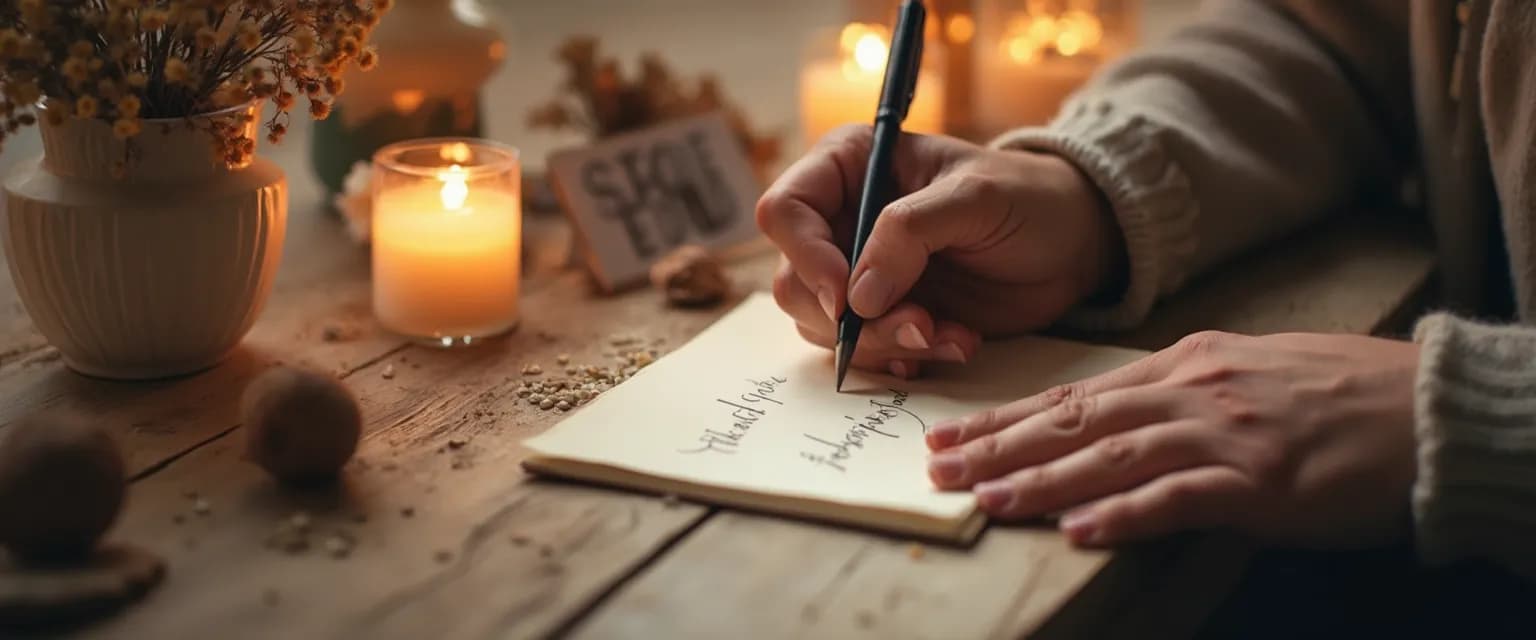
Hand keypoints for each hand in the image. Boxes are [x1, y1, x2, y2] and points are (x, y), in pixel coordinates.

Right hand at [755, 125, 1123, 378]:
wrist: (1069, 246)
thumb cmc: (1026, 199)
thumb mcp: (975, 197)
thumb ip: (909, 232)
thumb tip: (855, 296)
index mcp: (848, 167)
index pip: (784, 211)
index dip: (806, 258)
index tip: (850, 297)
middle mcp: (839, 221)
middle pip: (794, 282)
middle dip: (851, 318)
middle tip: (917, 325)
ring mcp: (858, 274)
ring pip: (823, 326)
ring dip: (885, 343)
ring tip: (946, 335)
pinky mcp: (883, 316)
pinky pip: (864, 352)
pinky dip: (904, 359)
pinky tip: (950, 346)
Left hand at [925, 331, 1419, 547]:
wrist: (1424, 407)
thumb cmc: (1336, 393)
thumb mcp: (1243, 373)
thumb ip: (1178, 392)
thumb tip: (1114, 417)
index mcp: (1183, 364)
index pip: (1072, 394)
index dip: (1005, 416)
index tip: (951, 432)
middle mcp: (1191, 391)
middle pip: (1075, 421)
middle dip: (1000, 445)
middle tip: (939, 467)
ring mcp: (1224, 434)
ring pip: (1111, 457)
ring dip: (1041, 481)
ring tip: (985, 499)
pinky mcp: (1260, 481)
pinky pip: (1178, 499)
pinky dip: (1125, 514)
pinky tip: (1079, 529)